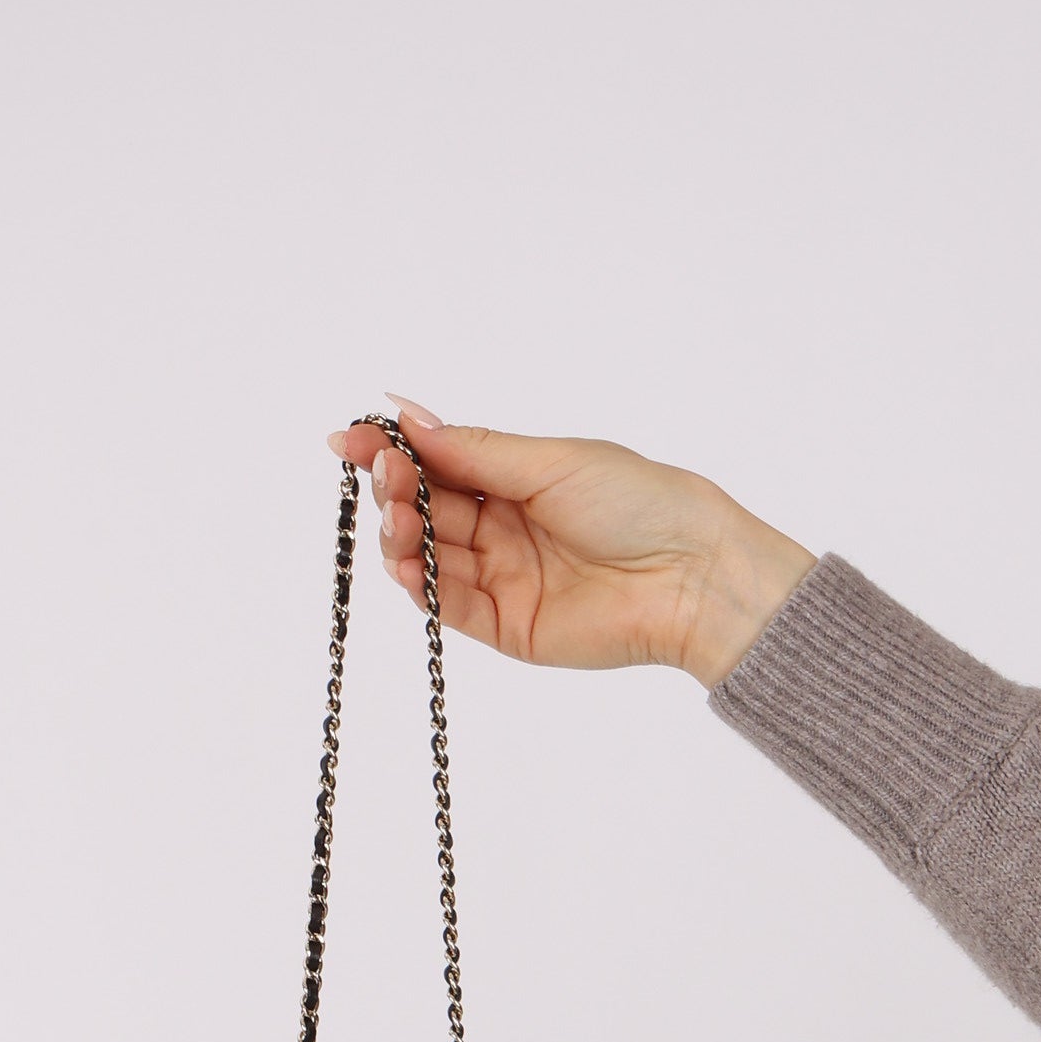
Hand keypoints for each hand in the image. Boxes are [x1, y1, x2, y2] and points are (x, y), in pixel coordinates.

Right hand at [325, 403, 815, 686]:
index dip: (393, 451)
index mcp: (515, 477)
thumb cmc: (639, 503)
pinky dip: (422, 587)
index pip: (438, 461)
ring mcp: (502, 577)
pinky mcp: (506, 627)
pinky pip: (450, 607)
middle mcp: (502, 526)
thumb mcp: (551, 462)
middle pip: (426, 508)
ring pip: (430, 557)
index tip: (349, 440)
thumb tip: (408, 415)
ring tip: (396, 520)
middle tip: (385, 476)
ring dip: (401, 537)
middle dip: (394, 490)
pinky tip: (406, 566)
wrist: (691, 576)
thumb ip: (475, 451)